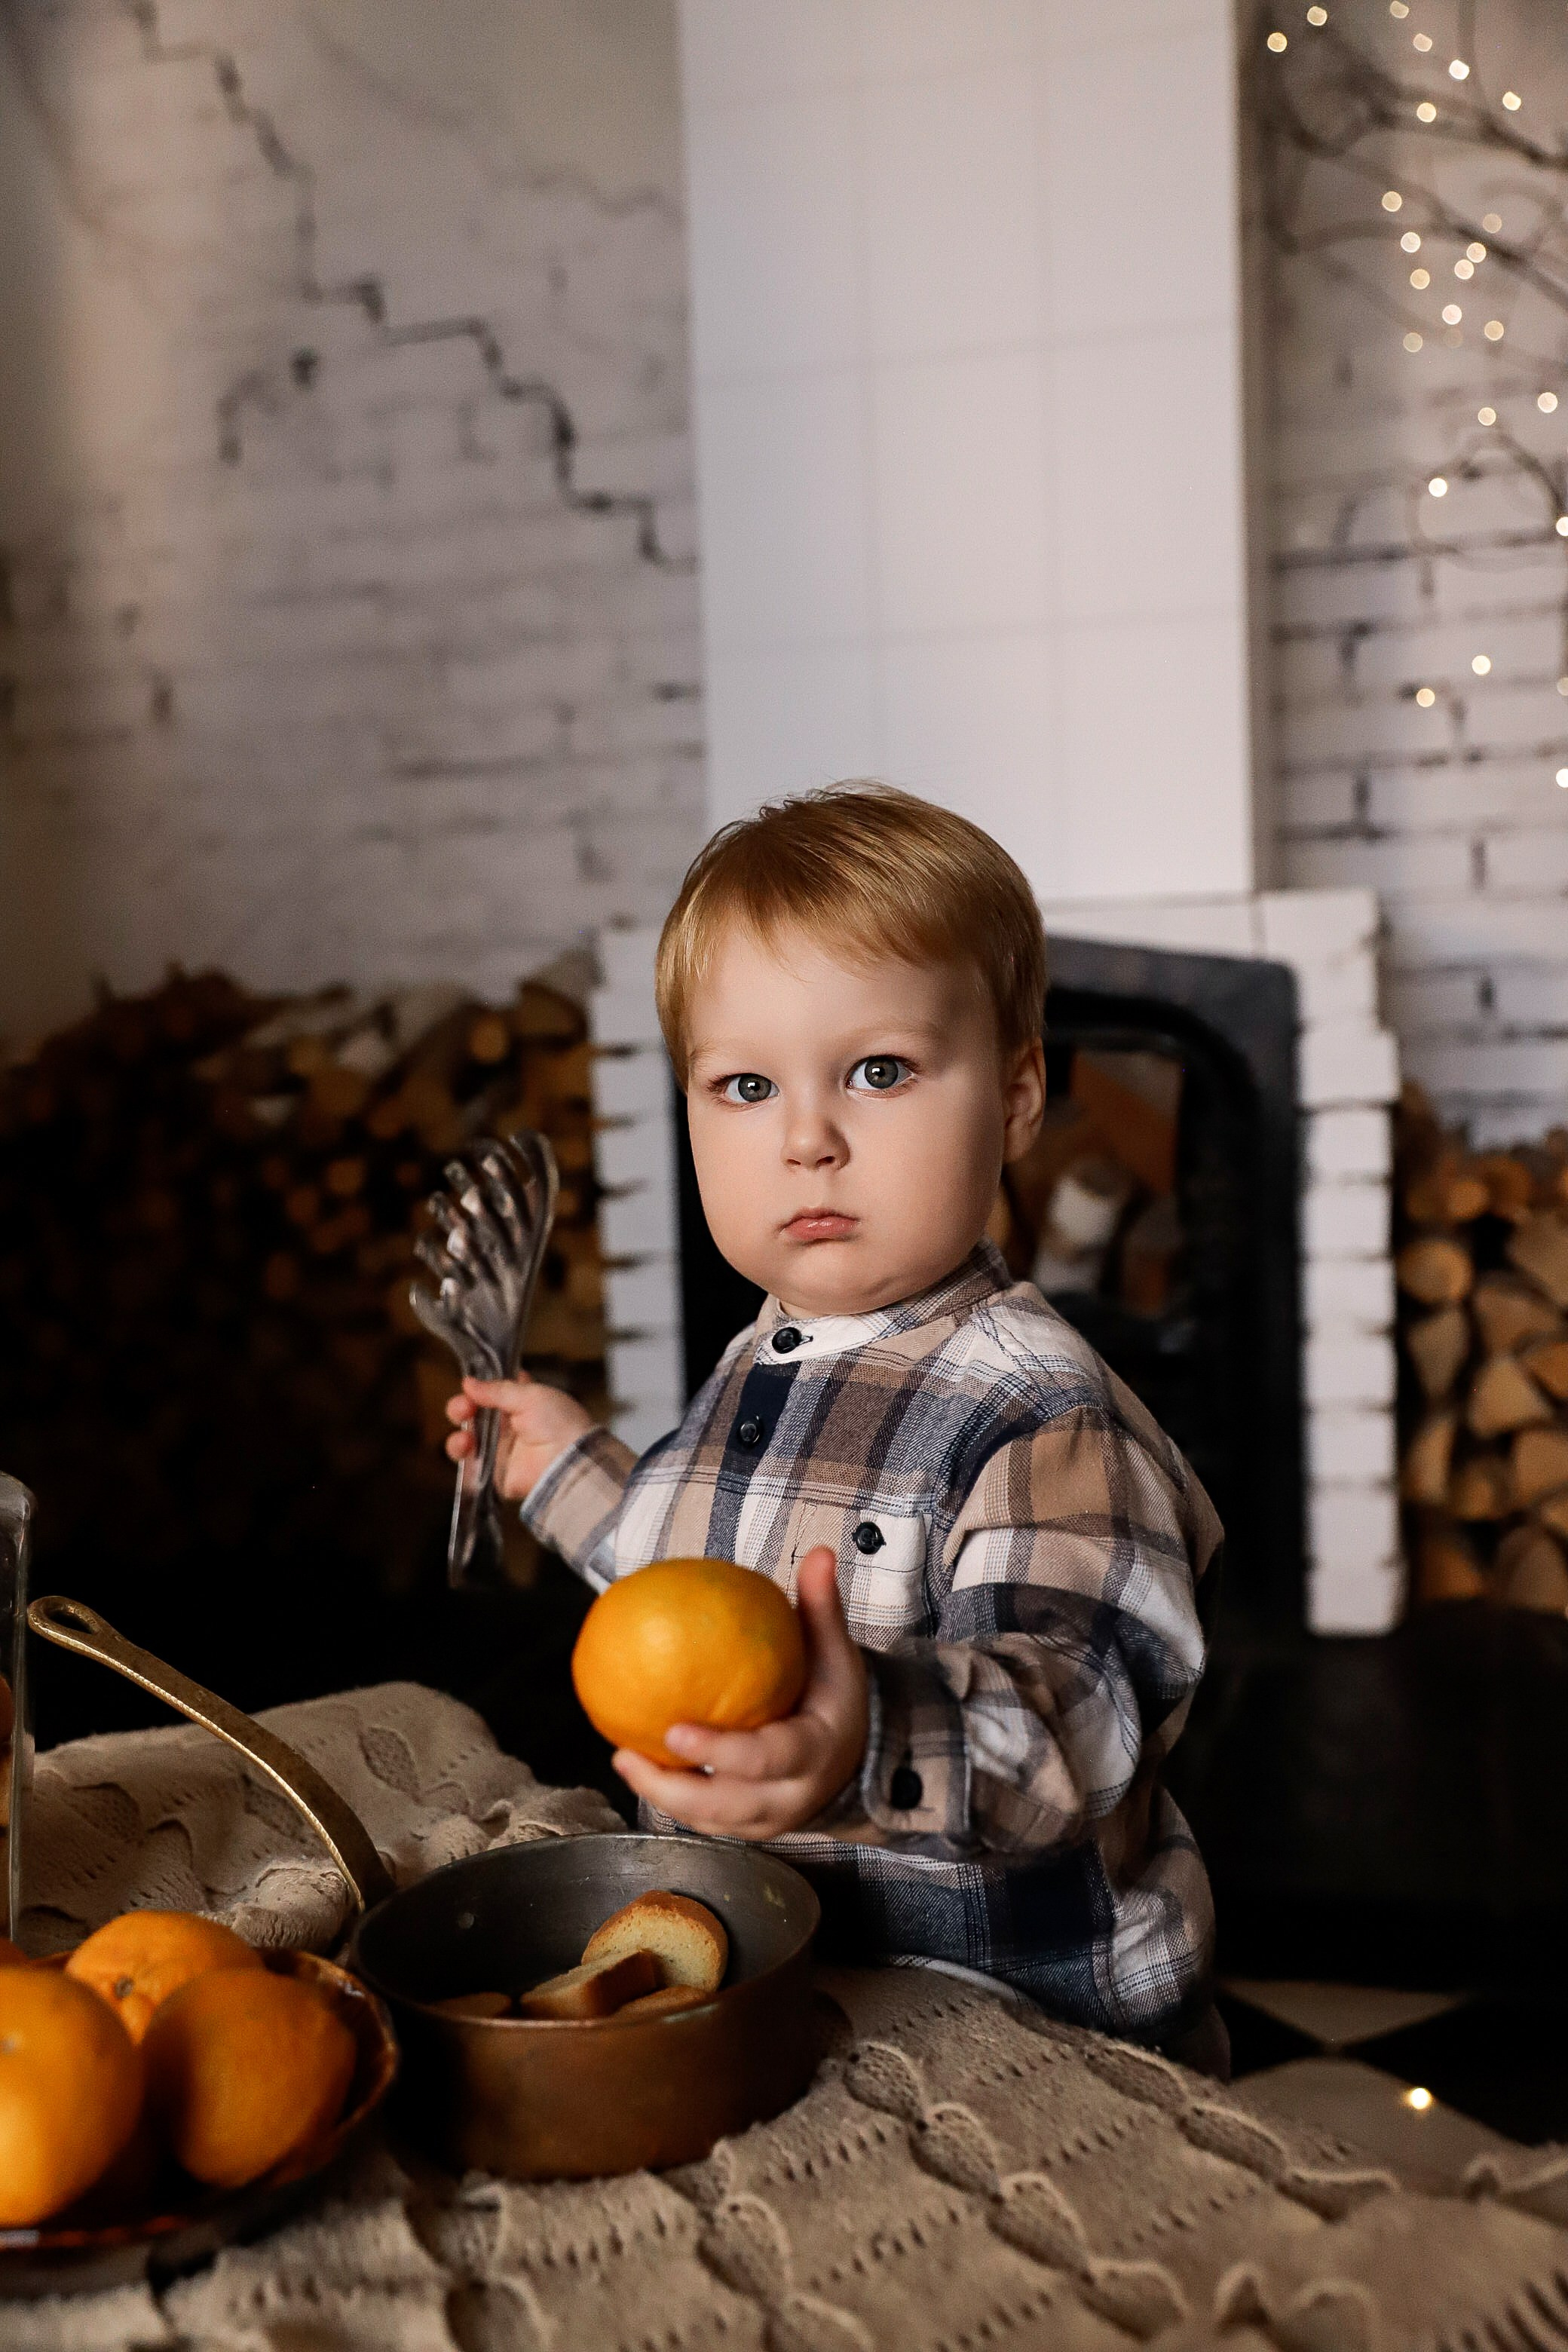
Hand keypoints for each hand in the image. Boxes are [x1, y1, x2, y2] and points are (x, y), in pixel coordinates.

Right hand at [445, 1373, 595, 1501]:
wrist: (568, 1462)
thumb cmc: (558, 1423)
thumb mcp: (530, 1396)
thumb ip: (497, 1390)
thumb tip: (468, 1382)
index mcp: (522, 1404)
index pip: (494, 1392)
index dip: (479, 1387)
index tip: (470, 1383)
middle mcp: (510, 1427)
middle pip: (474, 1415)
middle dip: (462, 1407)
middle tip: (463, 1407)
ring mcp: (500, 1451)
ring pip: (468, 1439)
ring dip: (459, 1433)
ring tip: (464, 1435)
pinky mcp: (494, 1473)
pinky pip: (469, 1464)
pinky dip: (461, 1453)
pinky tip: (465, 1445)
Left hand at [613, 1547, 869, 1839]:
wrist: (856, 1759)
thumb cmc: (835, 1698)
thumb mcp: (835, 1655)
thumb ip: (821, 1608)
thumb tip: (818, 1552)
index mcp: (814, 1753)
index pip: (766, 1759)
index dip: (721, 1751)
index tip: (675, 1730)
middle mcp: (791, 1796)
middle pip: (727, 1804)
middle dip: (673, 1788)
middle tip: (626, 1755)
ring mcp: (769, 1821)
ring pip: (709, 1820)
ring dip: (660, 1795)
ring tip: (621, 1757)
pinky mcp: (749, 1829)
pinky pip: (704, 1820)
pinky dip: (670, 1797)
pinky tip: (637, 1764)